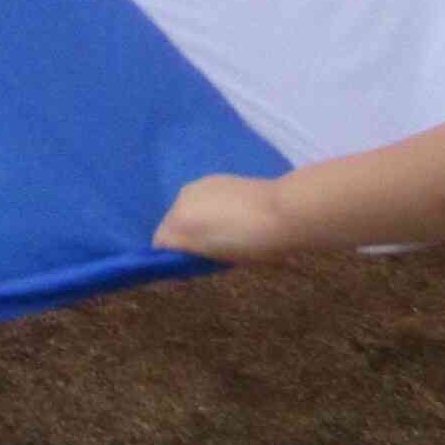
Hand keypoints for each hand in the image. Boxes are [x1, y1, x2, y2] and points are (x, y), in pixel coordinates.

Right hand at [152, 173, 295, 263]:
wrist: (284, 211)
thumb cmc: (253, 244)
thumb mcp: (220, 259)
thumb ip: (192, 256)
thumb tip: (176, 259)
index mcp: (179, 223)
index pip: (160, 244)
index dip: (173, 258)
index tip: (194, 267)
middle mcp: (179, 199)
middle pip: (170, 224)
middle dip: (184, 238)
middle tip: (211, 251)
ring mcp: (196, 186)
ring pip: (185, 209)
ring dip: (196, 221)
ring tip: (225, 232)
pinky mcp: (213, 178)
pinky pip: (200, 198)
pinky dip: (207, 208)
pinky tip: (231, 214)